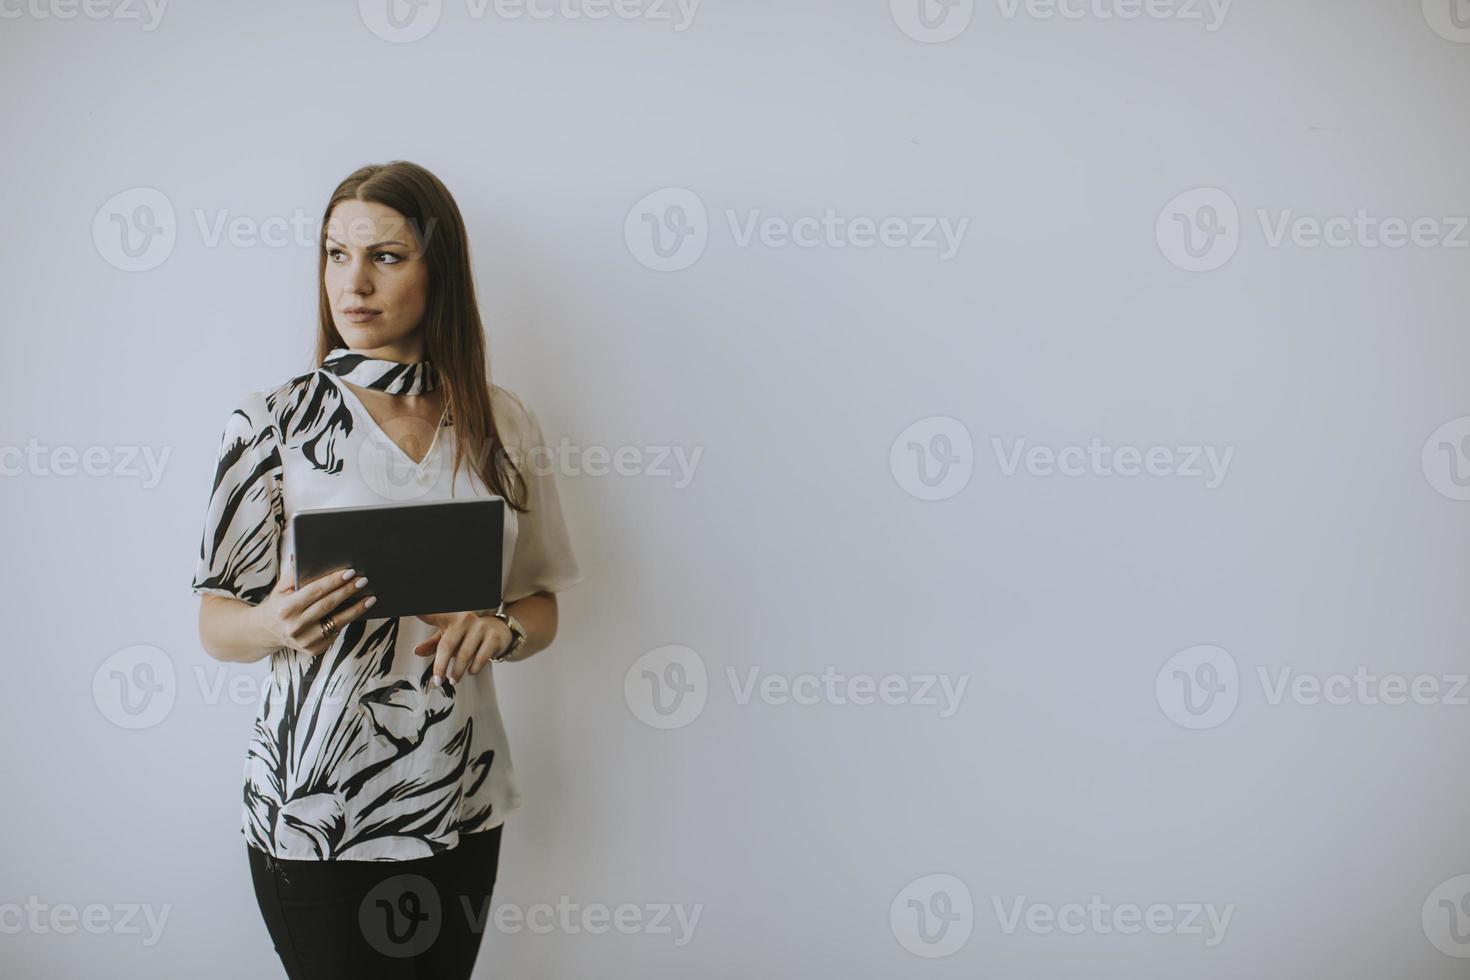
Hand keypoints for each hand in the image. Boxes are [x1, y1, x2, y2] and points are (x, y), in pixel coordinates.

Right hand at [253, 554, 375, 655]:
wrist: (266, 632)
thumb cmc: (278, 604)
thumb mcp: (280, 588)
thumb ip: (292, 572)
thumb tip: (302, 553)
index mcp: (285, 609)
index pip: (315, 591)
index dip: (334, 581)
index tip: (350, 572)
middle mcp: (294, 627)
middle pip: (328, 605)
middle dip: (347, 591)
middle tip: (363, 580)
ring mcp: (305, 641)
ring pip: (336, 622)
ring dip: (356, 609)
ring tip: (370, 598)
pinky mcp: (314, 649)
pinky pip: (335, 632)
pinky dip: (348, 621)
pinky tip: (359, 610)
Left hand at [412, 611, 511, 685]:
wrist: (498, 631)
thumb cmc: (467, 635)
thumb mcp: (448, 637)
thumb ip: (432, 645)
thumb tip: (416, 651)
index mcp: (450, 618)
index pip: (433, 615)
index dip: (422, 614)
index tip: (414, 612)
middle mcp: (465, 619)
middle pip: (447, 646)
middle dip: (440, 667)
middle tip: (437, 681)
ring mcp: (480, 627)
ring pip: (464, 655)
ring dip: (457, 672)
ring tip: (453, 680)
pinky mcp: (493, 637)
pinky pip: (480, 659)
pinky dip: (473, 669)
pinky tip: (470, 671)